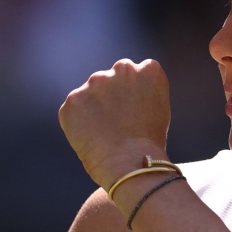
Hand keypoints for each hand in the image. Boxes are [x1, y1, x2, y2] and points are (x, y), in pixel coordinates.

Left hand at [58, 58, 170, 189]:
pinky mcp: (73, 99)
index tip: (135, 110)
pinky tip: (92, 139)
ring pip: (90, 93)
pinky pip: (74, 110)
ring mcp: (95, 82)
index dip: (134, 93)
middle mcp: (123, 69)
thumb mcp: (158, 110)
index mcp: (148, 71)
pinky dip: (78, 123)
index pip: (138, 71)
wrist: (132, 163)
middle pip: (112, 78)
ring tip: (105, 134)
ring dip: (94, 108)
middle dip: (111, 95)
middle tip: (117, 122)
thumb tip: (121, 96)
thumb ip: (141, 93)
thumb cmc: (149, 144)